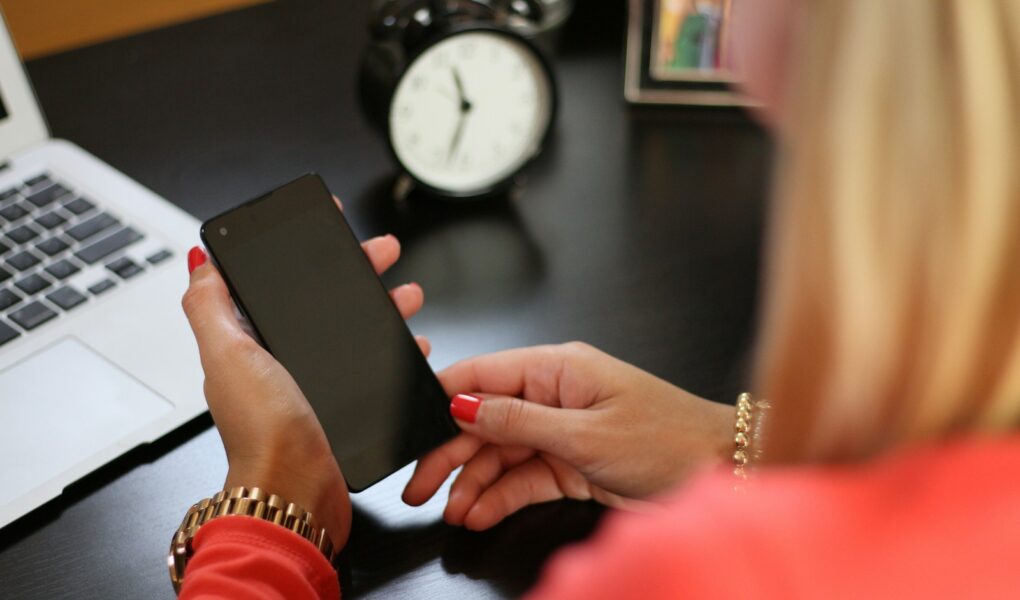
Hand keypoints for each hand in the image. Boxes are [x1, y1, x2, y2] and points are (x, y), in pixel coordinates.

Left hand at [181, 233, 429, 549]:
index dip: (303, 251)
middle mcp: (281, 360)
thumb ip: (209, 306)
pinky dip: (394, 350)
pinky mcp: (341, 406)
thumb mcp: (229, 355)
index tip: (330, 226)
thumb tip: (198, 259)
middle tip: (383, 251)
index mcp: (250, 342)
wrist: (298, 492)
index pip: (278, 283)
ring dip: (383, 306)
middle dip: (357, 271)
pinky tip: (412, 344)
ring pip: (354, 330)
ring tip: (409, 295)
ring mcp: (314, 383)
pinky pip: (373, 366)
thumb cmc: (264, 431)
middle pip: (323, 301)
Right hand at [403, 343, 733, 530]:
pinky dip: (501, 495)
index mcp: (557, 367)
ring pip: (500, 453)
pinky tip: (479, 512)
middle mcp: (555, 394)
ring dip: (473, 481)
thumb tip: (463, 407)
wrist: (721, 471)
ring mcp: (562, 429)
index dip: (442, 400)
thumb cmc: (669, 439)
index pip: (483, 375)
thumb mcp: (585, 434)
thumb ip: (518, 422)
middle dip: (449, 452)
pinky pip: (524, 476)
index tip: (409, 426)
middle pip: (484, 420)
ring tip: (451, 509)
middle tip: (420, 485)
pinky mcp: (571, 462)